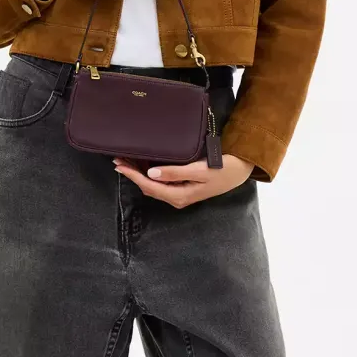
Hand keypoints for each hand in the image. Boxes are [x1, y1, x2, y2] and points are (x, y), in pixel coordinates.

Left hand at [112, 153, 254, 207]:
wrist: (238, 172)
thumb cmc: (221, 169)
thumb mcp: (199, 170)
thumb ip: (175, 172)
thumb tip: (150, 174)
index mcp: (179, 195)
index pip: (149, 186)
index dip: (132, 176)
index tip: (120, 165)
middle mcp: (176, 198)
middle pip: (148, 187)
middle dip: (132, 174)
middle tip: (118, 159)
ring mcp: (179, 194)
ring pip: (152, 185)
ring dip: (139, 173)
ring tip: (126, 159)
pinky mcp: (181, 188)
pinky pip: (160, 182)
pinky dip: (149, 172)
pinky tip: (143, 163)